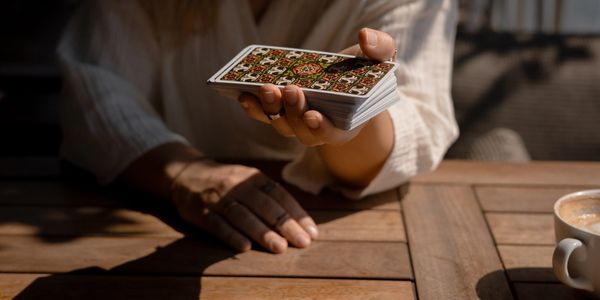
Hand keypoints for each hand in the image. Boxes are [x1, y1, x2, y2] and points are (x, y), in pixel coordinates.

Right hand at [169, 160, 317, 252]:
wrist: (186, 174)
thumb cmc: (228, 183)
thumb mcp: (249, 181)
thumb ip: (271, 197)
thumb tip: (300, 221)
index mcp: (253, 177)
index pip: (279, 195)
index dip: (296, 213)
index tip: (311, 232)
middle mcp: (237, 185)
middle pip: (264, 206)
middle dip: (285, 225)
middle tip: (302, 242)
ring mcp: (218, 198)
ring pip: (242, 216)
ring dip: (262, 232)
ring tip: (280, 248)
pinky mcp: (201, 212)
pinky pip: (217, 224)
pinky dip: (231, 235)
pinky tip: (245, 247)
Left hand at [238, 28, 395, 145]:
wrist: (347, 78)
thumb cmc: (365, 70)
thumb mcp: (379, 58)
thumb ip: (380, 48)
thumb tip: (365, 36)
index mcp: (346, 125)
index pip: (332, 134)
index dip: (321, 128)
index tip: (311, 115)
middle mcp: (319, 130)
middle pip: (302, 131)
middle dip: (293, 112)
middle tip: (291, 89)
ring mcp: (297, 122)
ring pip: (281, 124)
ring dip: (271, 109)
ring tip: (267, 87)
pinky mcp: (280, 112)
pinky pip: (264, 115)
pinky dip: (254, 108)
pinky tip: (244, 94)